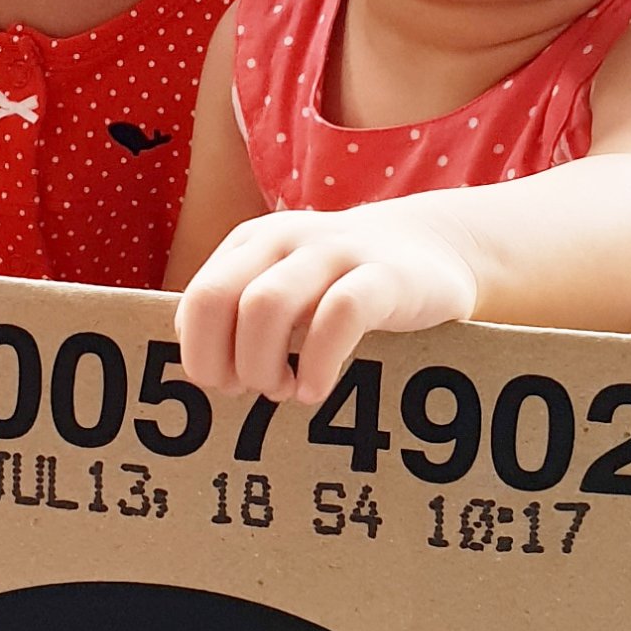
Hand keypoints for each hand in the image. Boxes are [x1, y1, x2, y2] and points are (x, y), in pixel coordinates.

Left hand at [175, 199, 481, 403]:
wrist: (431, 248)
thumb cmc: (343, 286)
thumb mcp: (287, 288)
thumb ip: (243, 315)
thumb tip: (203, 372)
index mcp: (253, 243)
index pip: (199, 299)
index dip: (202, 353)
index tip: (225, 384)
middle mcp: (285, 238)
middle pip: (218, 299)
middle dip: (222, 360)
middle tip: (247, 391)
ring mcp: (334, 252)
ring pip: (265, 305)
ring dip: (263, 365)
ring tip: (285, 391)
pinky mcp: (382, 276)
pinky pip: (336, 317)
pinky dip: (317, 364)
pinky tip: (317, 389)